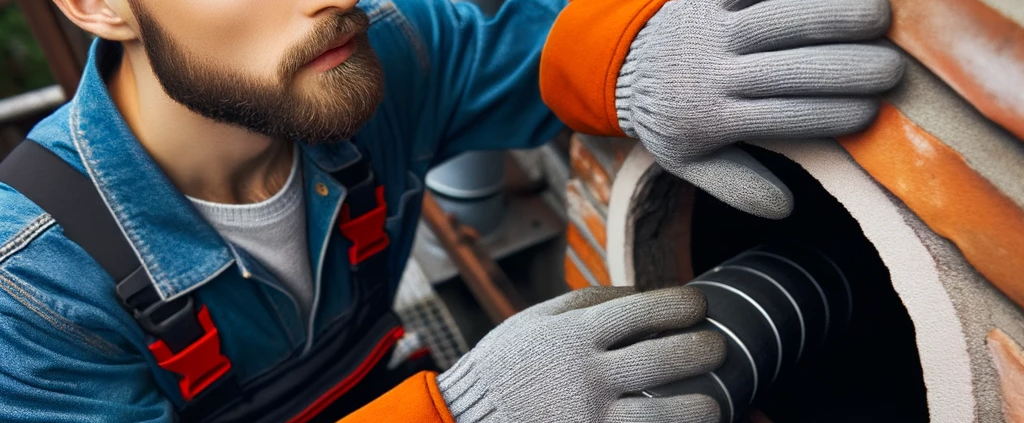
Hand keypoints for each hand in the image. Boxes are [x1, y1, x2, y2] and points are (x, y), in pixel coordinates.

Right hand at [436, 286, 725, 422]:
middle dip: (704, 350)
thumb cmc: (507, 363)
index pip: (643, 310)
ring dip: (700, 407)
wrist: (467, 418)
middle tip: (716, 347)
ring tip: (711, 400)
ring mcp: (589, 418)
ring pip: (666, 416)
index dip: (682, 305)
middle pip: (665, 359)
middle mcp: (585, 376)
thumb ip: (588, 302)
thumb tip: (642, 291)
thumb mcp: (537, 319)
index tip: (699, 305)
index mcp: (573, 336)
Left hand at [616, 0, 904, 218]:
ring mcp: (711, 26)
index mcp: (712, 117)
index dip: (830, 115)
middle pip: (787, 67)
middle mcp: (713, 69)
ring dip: (830, 12)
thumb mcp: (691, 162)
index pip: (781, 117)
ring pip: (776, 15)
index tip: (872, 113)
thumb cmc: (674, 120)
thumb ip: (736, 186)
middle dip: (844, 68)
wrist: (626, 68)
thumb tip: (785, 209)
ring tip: (878, 15)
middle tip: (892, 69)